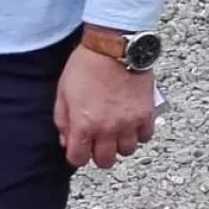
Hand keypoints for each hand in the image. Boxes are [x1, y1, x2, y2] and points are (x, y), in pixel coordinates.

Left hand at [54, 44, 156, 170]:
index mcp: (83, 124)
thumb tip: (66, 141)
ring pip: (126, 151)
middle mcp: (107, 129)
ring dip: (120, 144)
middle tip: (98, 141)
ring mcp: (128, 123)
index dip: (76, 154)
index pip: (78, 159)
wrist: (114, 46)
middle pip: (104, 161)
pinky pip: (145, 137)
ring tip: (117, 130)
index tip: (79, 147)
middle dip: (99, 153)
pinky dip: (139, 133)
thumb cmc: (86, 65)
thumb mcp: (63, 92)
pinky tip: (132, 123)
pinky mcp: (145, 114)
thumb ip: (62, 120)